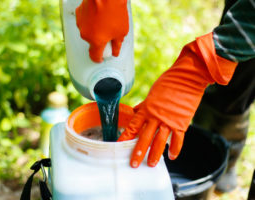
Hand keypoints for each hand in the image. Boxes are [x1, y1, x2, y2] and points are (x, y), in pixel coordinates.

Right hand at [75, 0, 128, 62]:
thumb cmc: (115, 11)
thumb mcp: (122, 31)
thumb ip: (117, 45)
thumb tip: (115, 52)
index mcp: (96, 42)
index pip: (94, 56)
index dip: (99, 59)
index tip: (101, 58)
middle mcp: (86, 35)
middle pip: (92, 42)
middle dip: (100, 40)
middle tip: (110, 33)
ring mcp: (81, 24)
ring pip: (88, 31)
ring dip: (95, 29)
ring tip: (105, 20)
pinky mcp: (79, 13)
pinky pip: (85, 21)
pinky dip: (91, 20)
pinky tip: (99, 13)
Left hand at [118, 33, 236, 167]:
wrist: (187, 79)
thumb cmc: (168, 83)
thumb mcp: (151, 94)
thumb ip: (144, 106)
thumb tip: (136, 112)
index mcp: (146, 109)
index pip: (133, 127)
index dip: (125, 138)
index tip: (119, 146)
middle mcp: (155, 117)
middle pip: (144, 138)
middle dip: (138, 152)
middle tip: (133, 164)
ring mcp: (169, 121)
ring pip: (160, 142)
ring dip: (155, 154)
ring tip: (151, 164)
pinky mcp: (182, 123)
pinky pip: (178, 140)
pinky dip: (175, 149)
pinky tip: (172, 157)